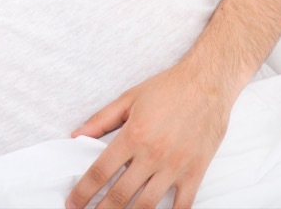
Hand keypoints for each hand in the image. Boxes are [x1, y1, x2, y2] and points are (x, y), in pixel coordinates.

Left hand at [64, 62, 235, 208]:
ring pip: (147, 205)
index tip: (73, 203)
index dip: (83, 191)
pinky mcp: (195, 172)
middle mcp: (152, 155)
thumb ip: (101, 119)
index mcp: (132, 136)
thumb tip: (76, 134)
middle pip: (120, 194)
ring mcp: (175, 166)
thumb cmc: (168, 88)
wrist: (207, 83)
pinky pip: (182, 205)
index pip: (100, 171)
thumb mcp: (129, 99)